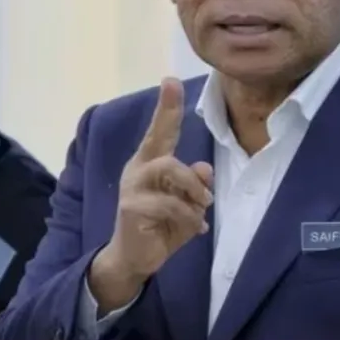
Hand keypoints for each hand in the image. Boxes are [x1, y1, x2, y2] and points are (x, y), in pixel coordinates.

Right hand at [89, 78, 213, 310]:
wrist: (134, 259)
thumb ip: (194, 185)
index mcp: (150, 162)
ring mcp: (132, 186)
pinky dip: (189, 217)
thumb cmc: (161, 227)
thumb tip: (205, 168)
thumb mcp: (186, 205)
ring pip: (169, 168)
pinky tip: (195, 230)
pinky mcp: (131, 207)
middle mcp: (138, 168)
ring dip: (193, 191)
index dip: (167, 106)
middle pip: (160, 142)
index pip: (159, 130)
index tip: (170, 81)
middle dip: (190, 164)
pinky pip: (169, 203)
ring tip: (202, 210)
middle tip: (208, 195)